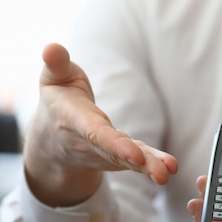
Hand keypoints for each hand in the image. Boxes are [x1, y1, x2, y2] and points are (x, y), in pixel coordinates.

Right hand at [23, 43, 177, 206]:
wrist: (52, 139)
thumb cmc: (59, 100)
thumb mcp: (53, 78)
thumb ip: (56, 64)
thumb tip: (51, 48)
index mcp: (73, 120)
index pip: (95, 133)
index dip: (114, 144)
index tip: (134, 155)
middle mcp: (89, 142)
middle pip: (115, 153)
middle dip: (138, 162)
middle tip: (162, 173)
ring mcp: (104, 153)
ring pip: (127, 161)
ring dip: (150, 167)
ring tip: (169, 170)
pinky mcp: (117, 156)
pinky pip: (136, 161)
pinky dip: (152, 163)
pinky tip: (170, 166)